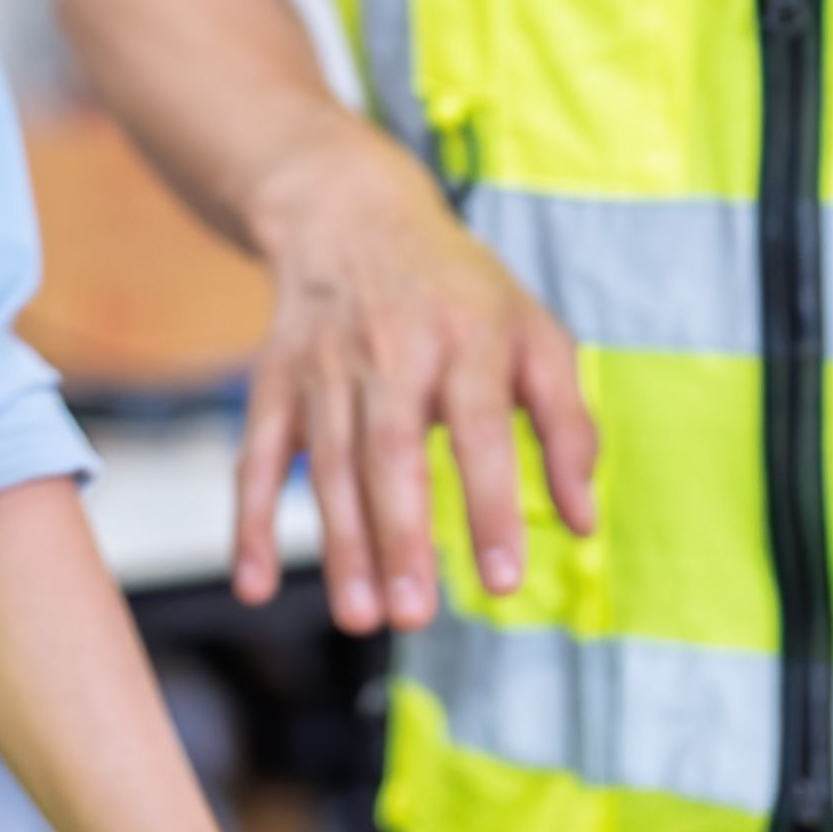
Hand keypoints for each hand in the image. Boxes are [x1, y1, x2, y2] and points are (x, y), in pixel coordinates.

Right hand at [229, 125, 594, 630]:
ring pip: (327, 463)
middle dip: (400, 536)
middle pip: (391, 450)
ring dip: (341, 543)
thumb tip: (581, 522)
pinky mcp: (275, 383)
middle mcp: (391, 349)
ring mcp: (325, 367)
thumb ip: (567, 427)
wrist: (351, 215)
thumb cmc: (461, 293)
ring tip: (361, 616)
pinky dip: (251, 521)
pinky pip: (256, 458)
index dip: (490, 502)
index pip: (479, 427)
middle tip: (414, 615)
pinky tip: (254, 583)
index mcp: (466, 336)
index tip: (503, 578)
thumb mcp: (534, 335)